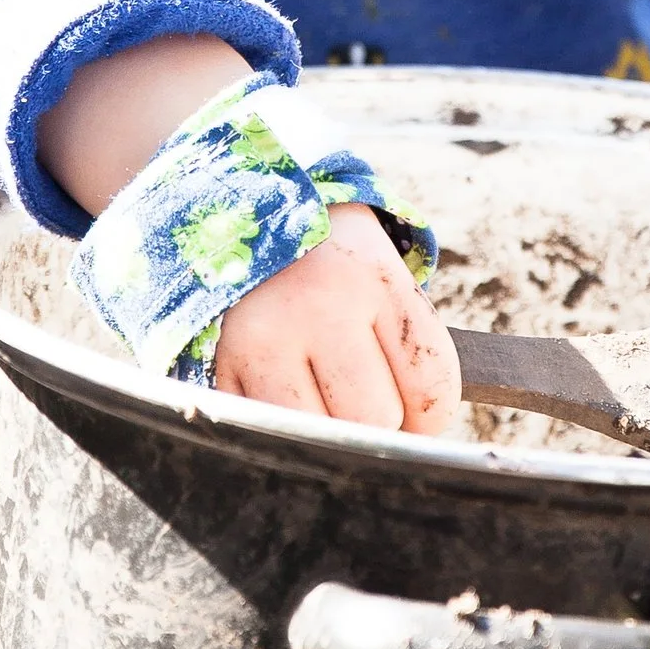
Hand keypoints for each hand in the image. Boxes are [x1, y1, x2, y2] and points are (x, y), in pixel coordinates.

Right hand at [214, 203, 461, 432]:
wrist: (243, 209)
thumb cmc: (330, 261)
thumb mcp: (378, 277)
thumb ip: (404, 346)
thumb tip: (413, 439)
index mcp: (374, 278)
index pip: (430, 384)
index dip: (432, 416)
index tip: (421, 415)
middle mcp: (318, 305)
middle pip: (374, 419)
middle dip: (378, 423)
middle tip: (365, 400)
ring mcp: (262, 337)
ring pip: (317, 436)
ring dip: (326, 432)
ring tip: (323, 399)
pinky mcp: (217, 361)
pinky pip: (263, 430)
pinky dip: (277, 426)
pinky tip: (281, 391)